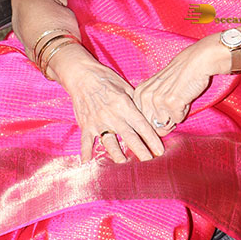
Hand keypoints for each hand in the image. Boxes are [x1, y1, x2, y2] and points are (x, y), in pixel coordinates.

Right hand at [50, 43, 166, 163]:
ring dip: (118, 156)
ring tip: (125, 164)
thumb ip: (136, 102)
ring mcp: (98, 122)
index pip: (142, 125)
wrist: (81, 75)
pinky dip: (86, 153)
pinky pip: (86, 142)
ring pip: (110, 143)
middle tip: (149, 162)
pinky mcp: (85, 125)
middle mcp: (112, 116)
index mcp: (124, 105)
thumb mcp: (125, 86)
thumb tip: (149, 114)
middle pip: (129, 138)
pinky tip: (88, 164)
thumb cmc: (105, 79)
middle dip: (141, 151)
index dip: (152, 139)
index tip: (160, 150)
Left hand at [132, 41, 214, 133]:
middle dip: (164, 121)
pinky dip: (184, 112)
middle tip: (173, 105)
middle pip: (152, 126)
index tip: (164, 109)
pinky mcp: (171, 104)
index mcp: (139, 94)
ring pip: (165, 124)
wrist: (195, 62)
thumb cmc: (178, 75)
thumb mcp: (157, 88)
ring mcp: (157, 101)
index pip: (142, 121)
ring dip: (175, 116)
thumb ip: (150, 105)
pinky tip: (185, 98)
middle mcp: (145, 97)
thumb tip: (154, 130)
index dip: (156, 120)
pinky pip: (178, 120)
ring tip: (179, 99)